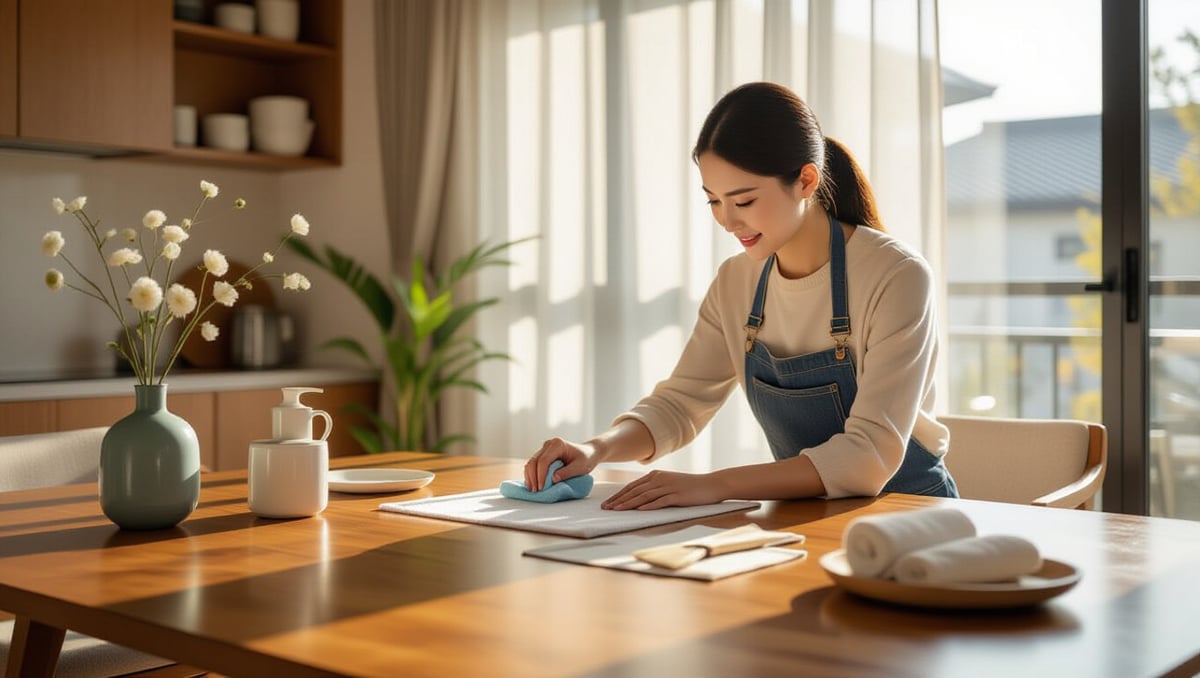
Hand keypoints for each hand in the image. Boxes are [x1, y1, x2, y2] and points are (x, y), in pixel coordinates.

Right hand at [524, 437, 594, 491]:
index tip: (541, 488)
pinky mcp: (543, 454)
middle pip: (534, 461)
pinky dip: (531, 474)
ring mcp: (545, 448)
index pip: (544, 460)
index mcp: (558, 444)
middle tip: (535, 491)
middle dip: (533, 477)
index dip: (540, 475)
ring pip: (531, 462)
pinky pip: (534, 464)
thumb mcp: (580, 467)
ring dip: (530, 477)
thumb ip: (567, 472)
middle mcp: (549, 444)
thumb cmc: (586, 459)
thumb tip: (553, 479)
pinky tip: (532, 484)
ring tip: (532, 490)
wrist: (588, 452)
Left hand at [601, 470, 723, 509]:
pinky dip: (649, 506)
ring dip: (629, 503)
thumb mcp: (669, 483)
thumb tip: (638, 499)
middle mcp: (660, 479)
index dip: (619, 495)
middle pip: (635, 491)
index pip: (632, 486)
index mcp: (656, 475)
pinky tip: (640, 510)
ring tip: (617, 510)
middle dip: (619, 500)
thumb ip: (655, 488)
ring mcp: (668, 486)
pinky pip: (660, 501)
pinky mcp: (678, 495)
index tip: (608, 503)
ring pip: (644, 496)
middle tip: (606, 508)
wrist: (711, 484)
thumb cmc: (690, 486)